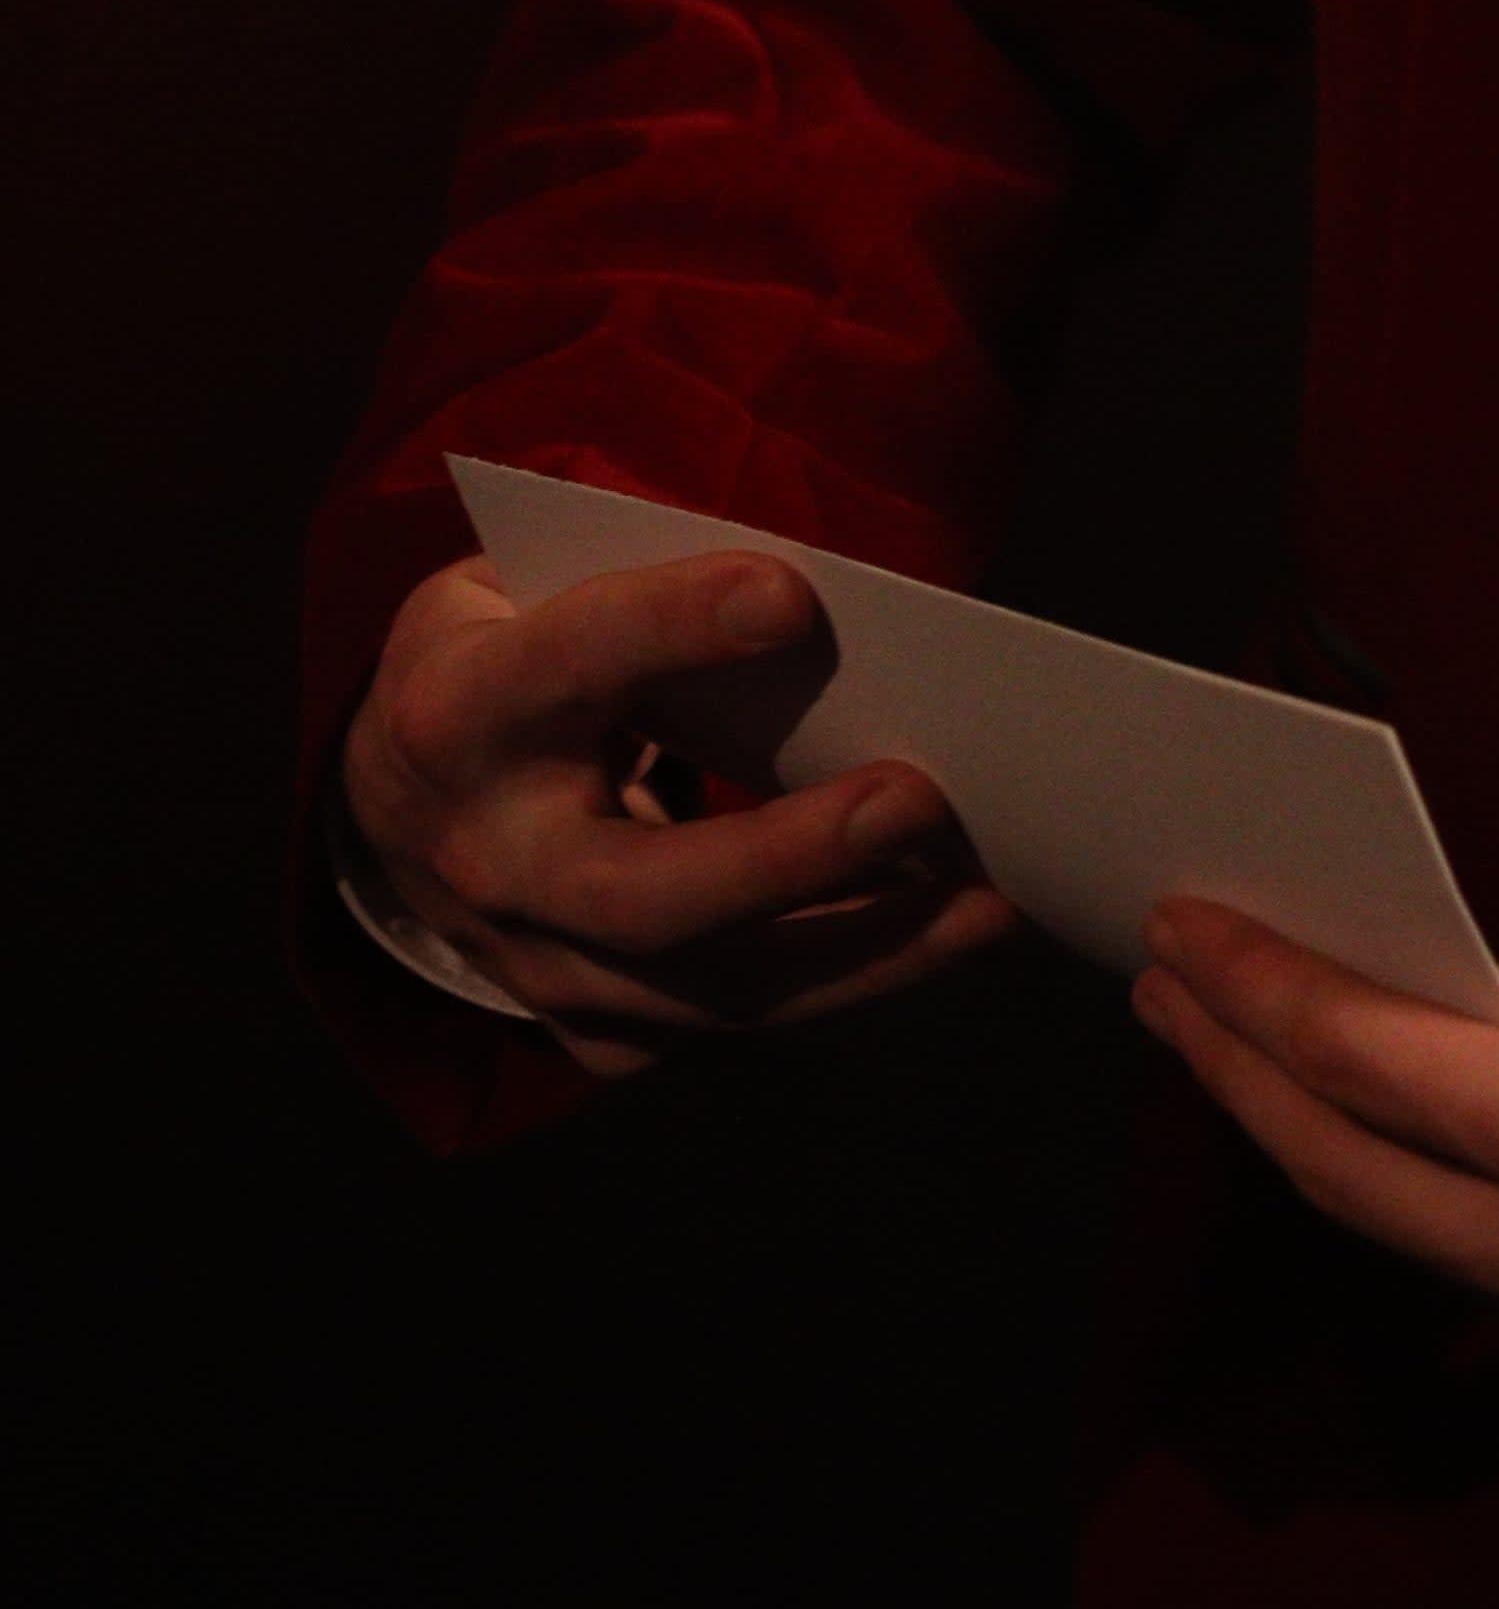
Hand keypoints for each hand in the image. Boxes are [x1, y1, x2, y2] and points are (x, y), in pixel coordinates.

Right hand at [337, 548, 1012, 1075]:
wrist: (402, 796)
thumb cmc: (512, 650)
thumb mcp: (536, 579)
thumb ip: (648, 577)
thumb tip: (820, 599)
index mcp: (461, 713)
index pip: (571, 663)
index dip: (674, 627)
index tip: (793, 595)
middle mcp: (487, 862)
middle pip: (640, 892)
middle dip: (786, 857)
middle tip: (917, 800)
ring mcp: (535, 967)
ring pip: (711, 990)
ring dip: (863, 945)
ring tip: (986, 896)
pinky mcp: (596, 1031)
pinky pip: (736, 1021)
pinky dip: (852, 980)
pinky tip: (946, 933)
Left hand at [1134, 886, 1498, 1402]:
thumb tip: (1441, 995)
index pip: (1378, 1066)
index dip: (1268, 993)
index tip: (1188, 937)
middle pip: (1359, 1179)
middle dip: (1248, 1074)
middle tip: (1175, 990)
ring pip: (1425, 1246)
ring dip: (1324, 1144)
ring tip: (1251, 1050)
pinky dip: (1434, 1207)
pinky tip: (1391, 1138)